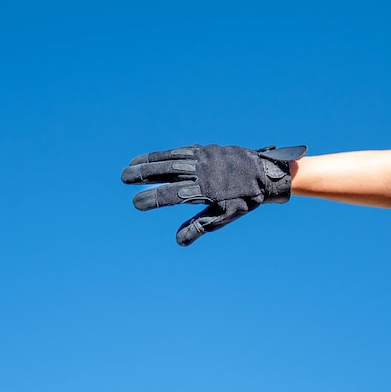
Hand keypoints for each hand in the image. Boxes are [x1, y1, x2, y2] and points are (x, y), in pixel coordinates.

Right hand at [121, 143, 306, 245]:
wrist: (267, 174)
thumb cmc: (247, 199)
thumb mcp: (226, 216)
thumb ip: (201, 226)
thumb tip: (179, 241)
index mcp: (206, 190)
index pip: (172, 195)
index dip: (153, 198)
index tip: (136, 203)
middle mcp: (202, 171)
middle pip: (167, 172)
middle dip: (144, 174)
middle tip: (123, 178)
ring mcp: (204, 158)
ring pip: (171, 158)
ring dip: (150, 161)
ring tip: (131, 165)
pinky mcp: (207, 149)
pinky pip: (182, 150)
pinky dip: (166, 153)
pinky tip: (154, 157)